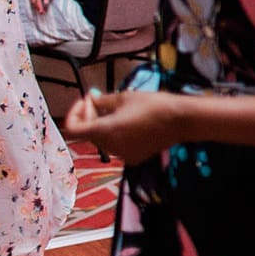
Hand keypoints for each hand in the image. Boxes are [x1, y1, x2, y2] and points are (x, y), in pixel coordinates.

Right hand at [29, 0, 61, 12]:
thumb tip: (45, 3)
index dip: (39, 6)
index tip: (41, 11)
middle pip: (34, 0)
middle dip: (37, 7)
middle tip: (42, 13)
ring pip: (32, 0)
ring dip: (36, 6)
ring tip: (41, 11)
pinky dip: (35, 3)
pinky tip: (39, 7)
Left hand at [65, 90, 180, 162]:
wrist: (181, 120)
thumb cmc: (153, 104)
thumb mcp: (124, 97)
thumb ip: (100, 101)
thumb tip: (89, 100)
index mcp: (104, 130)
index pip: (73, 129)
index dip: (74, 113)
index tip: (86, 101)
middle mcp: (110, 147)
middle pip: (88, 134)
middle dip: (90, 117)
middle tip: (101, 101)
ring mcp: (122, 155)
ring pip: (102, 140)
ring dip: (103, 126)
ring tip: (118, 112)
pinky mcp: (134, 157)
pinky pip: (116, 146)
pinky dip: (116, 135)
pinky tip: (130, 124)